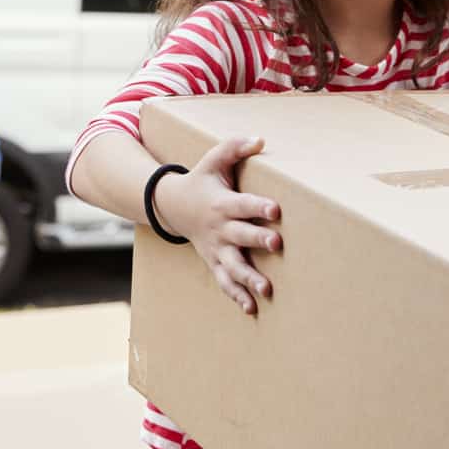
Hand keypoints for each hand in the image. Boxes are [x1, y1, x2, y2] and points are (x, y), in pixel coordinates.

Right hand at [154, 136, 282, 315]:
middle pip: (240, 235)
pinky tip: (252, 309)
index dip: (258, 206)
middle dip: (258, 239)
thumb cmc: (201, 181)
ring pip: (233, 265)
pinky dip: (236, 295)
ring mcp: (216, 248)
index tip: (275, 210)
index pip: (242, 204)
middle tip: (277, 244)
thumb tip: (261, 139)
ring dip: (249, 278)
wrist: (171, 206)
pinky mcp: (214, 261)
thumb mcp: (213, 160)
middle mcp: (220, 228)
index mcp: (222, 203)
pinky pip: (224, 281)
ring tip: (266, 290)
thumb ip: (235, 147)